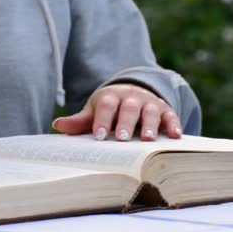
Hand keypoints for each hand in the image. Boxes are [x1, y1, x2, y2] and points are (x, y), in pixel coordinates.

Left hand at [52, 83, 181, 140]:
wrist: (132, 92)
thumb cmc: (110, 108)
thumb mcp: (94, 111)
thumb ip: (79, 121)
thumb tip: (57, 125)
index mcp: (111, 96)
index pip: (106, 106)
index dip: (102, 120)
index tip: (99, 136)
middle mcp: (132, 97)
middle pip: (129, 108)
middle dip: (126, 123)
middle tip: (122, 139)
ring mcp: (149, 103)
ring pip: (151, 111)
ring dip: (151, 125)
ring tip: (148, 140)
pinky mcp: (165, 110)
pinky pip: (170, 116)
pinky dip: (174, 125)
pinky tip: (175, 136)